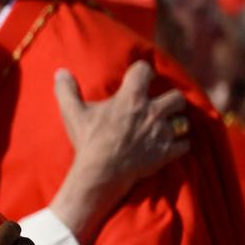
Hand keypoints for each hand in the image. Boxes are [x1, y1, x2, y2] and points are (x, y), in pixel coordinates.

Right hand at [50, 61, 189, 244]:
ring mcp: (161, 133)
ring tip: (167, 126)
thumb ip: (67, 91)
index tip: (138, 78)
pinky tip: (171, 146)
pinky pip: (184, 145)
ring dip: (176, 123)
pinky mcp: (166, 152)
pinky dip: (179, 145)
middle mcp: (151, 112)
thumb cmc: (88, 141)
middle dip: (170, 100)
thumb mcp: (73, 113)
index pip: (144, 71)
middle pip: (176, 97)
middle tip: (160, 106)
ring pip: (183, 122)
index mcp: (131, 98)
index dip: (141, 72)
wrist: (101, 172)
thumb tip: (60, 72)